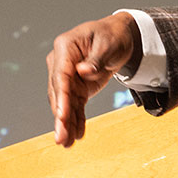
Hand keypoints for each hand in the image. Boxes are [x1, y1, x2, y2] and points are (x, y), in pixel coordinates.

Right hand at [46, 12, 141, 146]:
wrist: (119, 36)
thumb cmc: (112, 35)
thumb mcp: (109, 43)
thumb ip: (96, 58)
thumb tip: (82, 71)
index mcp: (65, 47)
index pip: (60, 74)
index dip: (61, 96)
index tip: (61, 114)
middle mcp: (60, 62)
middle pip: (58, 92)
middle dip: (60, 116)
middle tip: (60, 137)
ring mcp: (67, 76)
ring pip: (64, 103)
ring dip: (65, 123)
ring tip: (66, 143)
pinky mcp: (76, 88)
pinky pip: (75, 106)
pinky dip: (76, 121)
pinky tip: (76, 135)